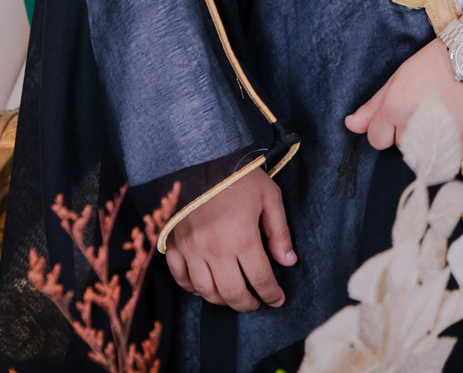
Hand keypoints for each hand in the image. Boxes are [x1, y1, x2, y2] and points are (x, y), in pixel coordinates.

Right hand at [163, 166, 293, 311]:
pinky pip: (181, 279)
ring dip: (222, 300)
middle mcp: (215, 250)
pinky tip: (206, 286)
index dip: (272, 294)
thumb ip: (279, 232)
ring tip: (234, 296)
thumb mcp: (269, 197)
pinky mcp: (174, 246)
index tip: (278, 299)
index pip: (260, 279)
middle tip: (257, 302)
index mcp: (242, 238)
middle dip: (248, 304)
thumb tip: (288, 261)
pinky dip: (194, 288)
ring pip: (206, 291)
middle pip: (232, 294)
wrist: (199, 159)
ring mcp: (191, 250)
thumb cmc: (239, 176)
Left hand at [345, 12, 462, 154]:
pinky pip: (447, 160)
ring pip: (423, 157)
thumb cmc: (435, 62)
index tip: (402, 114)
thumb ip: (373, 107)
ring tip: (440, 119)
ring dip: (428, 145)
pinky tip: (453, 127)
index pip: (377, 140)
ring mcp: (440, 135)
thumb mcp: (399, 78)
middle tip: (426, 110)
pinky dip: (449, 149)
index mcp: (395, 107)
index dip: (387, 127)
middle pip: (401, 147)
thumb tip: (350, 125)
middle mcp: (415, 124)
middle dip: (408, 134)